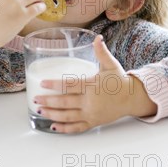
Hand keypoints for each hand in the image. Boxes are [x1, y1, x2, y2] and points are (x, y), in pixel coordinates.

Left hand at [33, 35, 155, 133]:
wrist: (132, 98)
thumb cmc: (119, 80)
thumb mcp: (110, 64)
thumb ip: (101, 52)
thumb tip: (97, 37)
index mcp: (92, 86)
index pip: (69, 85)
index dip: (54, 85)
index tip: (42, 83)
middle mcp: (90, 102)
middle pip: (65, 102)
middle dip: (48, 101)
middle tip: (35, 99)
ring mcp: (91, 114)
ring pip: (68, 116)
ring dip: (52, 114)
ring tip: (39, 111)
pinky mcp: (93, 123)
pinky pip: (76, 128)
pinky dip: (64, 129)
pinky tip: (52, 127)